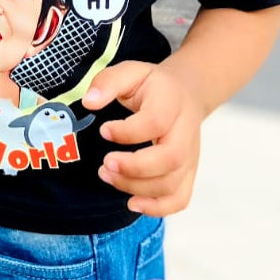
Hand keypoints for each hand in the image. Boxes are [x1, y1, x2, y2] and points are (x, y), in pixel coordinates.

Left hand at [81, 60, 203, 216]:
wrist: (186, 93)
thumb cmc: (152, 85)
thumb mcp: (130, 72)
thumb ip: (108, 82)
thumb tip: (89, 102)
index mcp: (171, 101)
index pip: (156, 122)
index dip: (128, 132)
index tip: (104, 131)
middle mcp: (186, 130)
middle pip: (171, 157)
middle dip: (135, 167)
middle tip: (105, 164)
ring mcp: (190, 155)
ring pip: (172, 182)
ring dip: (137, 187)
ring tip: (107, 175)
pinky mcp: (188, 172)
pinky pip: (180, 198)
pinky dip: (158, 207)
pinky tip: (132, 203)